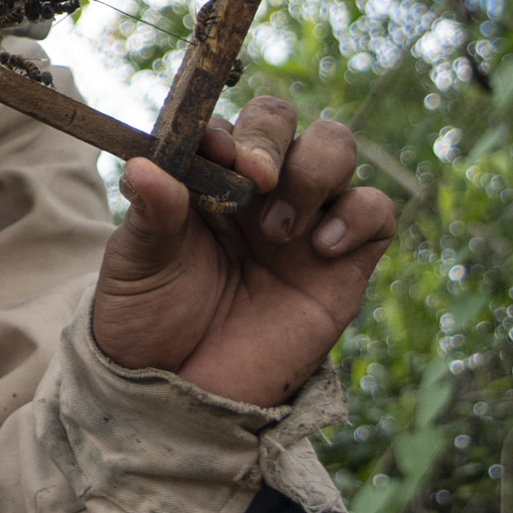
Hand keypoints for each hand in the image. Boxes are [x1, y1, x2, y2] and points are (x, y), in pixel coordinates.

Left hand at [94, 95, 394, 409]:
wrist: (183, 393)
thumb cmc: (152, 319)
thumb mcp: (136, 266)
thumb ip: (149, 214)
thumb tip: (143, 166)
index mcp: (203, 176)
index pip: (223, 122)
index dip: (224, 129)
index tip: (215, 154)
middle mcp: (256, 188)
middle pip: (281, 119)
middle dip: (270, 137)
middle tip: (256, 179)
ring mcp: (303, 219)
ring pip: (335, 146)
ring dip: (313, 170)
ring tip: (277, 231)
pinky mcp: (343, 261)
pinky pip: (376, 210)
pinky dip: (357, 215)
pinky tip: (321, 248)